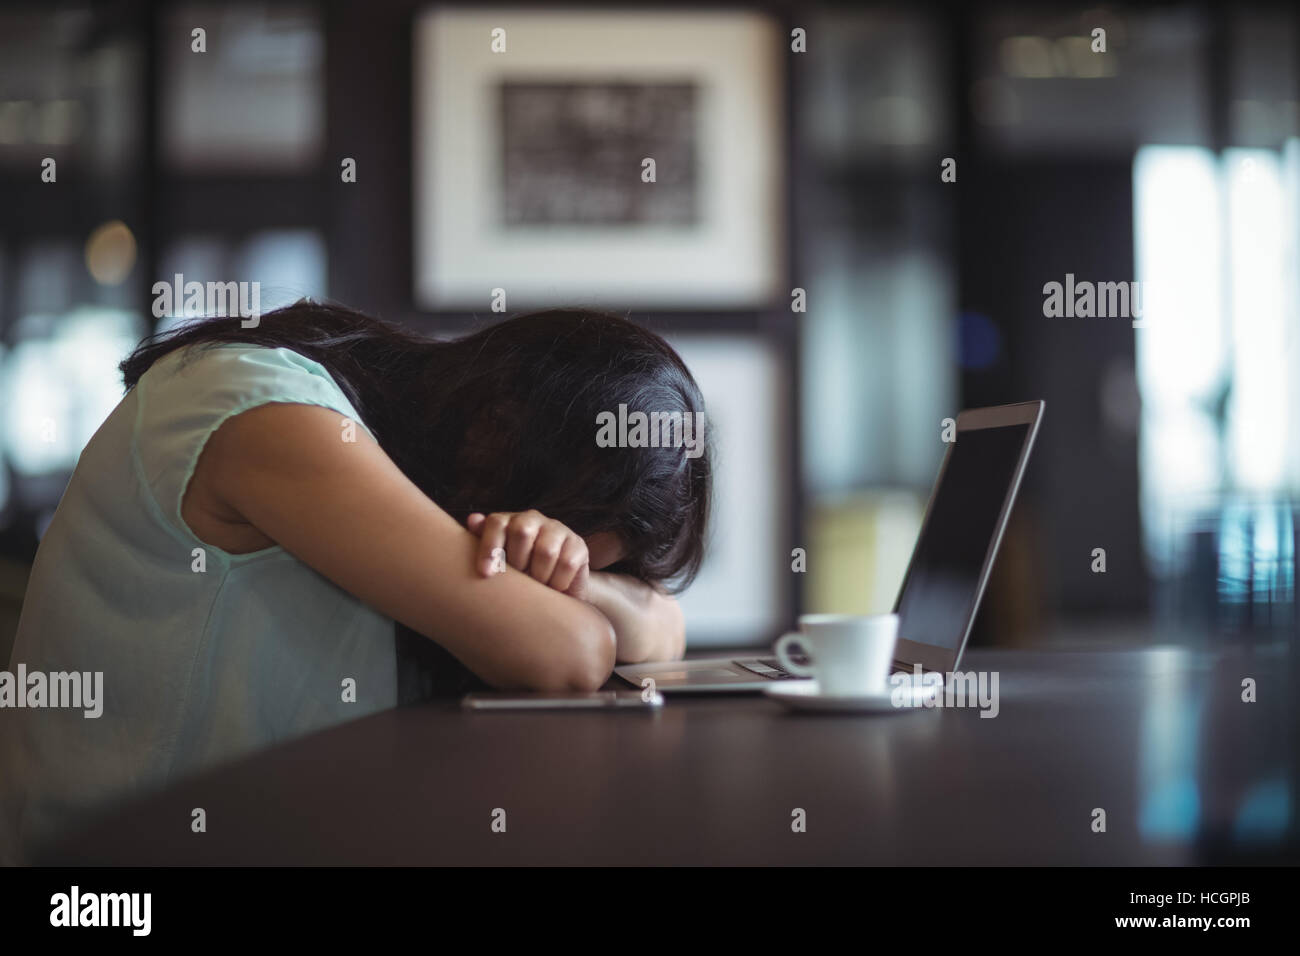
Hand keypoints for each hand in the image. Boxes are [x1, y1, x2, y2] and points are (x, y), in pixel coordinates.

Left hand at [466, 510, 589, 599]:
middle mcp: (534, 519)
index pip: (497, 523)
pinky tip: (552, 588)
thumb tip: (473, 519)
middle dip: (517, 562)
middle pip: (522, 532)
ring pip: (545, 551)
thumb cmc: (519, 574)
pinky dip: (557, 582)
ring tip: (536, 586)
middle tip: (519, 580)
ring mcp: (558, 530)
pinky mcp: (578, 545)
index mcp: (510, 520)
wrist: (555, 589)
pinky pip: (566, 564)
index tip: (486, 573)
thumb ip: (483, 541)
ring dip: (538, 576)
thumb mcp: (499, 561)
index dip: (490, 547)